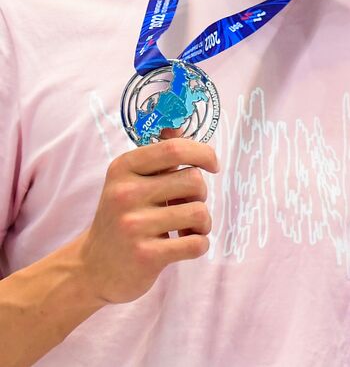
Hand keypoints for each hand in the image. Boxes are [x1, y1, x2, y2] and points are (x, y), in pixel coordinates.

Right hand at [76, 137, 218, 304]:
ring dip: (202, 223)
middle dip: (200, 194)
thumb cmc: (122, 218)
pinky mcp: (145, 256)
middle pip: (194, 180)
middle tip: (184, 206)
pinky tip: (183, 245)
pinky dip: (199, 244)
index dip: (204, 153)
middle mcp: (125, 194)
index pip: (175, 149)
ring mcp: (133, 226)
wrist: (91, 269)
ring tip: (184, 228)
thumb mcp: (130, 181)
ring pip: (199, 212)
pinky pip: (197, 243)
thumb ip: (157, 155)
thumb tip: (178, 126)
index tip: (213, 165)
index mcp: (123, 169)